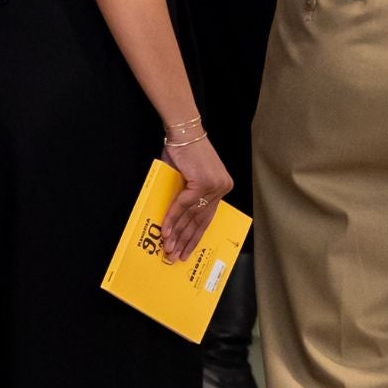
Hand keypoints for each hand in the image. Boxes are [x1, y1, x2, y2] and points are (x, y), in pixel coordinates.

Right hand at [159, 126, 232, 260]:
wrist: (183, 131)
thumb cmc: (183, 152)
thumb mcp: (187, 178)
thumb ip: (186, 196)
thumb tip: (175, 221)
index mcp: (222, 187)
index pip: (208, 218)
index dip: (195, 236)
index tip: (185, 250)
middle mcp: (222, 188)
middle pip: (201, 220)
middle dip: (186, 240)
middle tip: (175, 256)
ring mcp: (214, 186)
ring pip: (192, 216)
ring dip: (177, 234)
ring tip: (168, 248)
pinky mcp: (203, 182)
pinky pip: (184, 205)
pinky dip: (172, 218)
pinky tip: (165, 231)